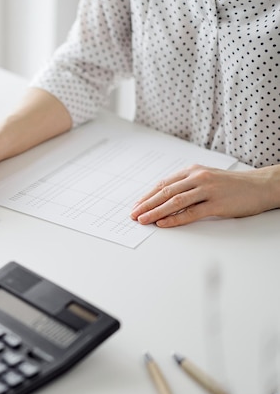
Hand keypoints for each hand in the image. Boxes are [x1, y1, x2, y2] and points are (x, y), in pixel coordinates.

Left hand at [130, 164, 279, 226]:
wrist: (260, 186)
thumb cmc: (231, 185)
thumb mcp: (206, 178)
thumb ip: (186, 185)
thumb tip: (163, 200)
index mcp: (192, 170)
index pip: (163, 184)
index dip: (147, 196)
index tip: (136, 206)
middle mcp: (198, 178)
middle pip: (165, 192)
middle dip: (146, 204)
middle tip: (134, 214)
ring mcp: (207, 190)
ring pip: (174, 202)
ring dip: (156, 212)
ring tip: (144, 220)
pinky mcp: (216, 204)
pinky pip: (190, 213)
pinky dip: (174, 219)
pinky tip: (163, 223)